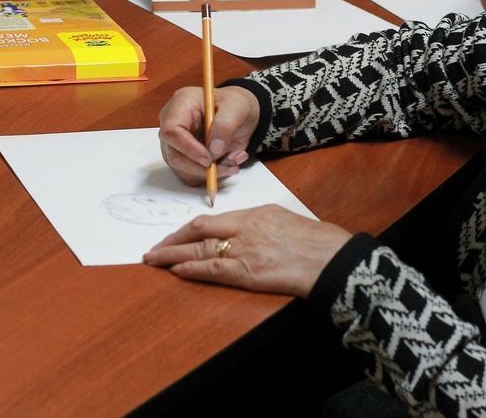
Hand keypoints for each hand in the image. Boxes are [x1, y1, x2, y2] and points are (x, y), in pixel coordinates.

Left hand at [144, 204, 351, 297]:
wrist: (331, 257)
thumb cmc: (316, 241)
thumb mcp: (285, 219)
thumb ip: (261, 224)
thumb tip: (243, 231)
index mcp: (255, 214)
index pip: (212, 219)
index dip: (188, 228)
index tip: (175, 235)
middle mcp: (245, 228)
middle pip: (199, 231)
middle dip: (173, 240)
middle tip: (154, 249)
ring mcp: (245, 249)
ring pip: (200, 250)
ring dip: (173, 255)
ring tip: (154, 259)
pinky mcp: (249, 271)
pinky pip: (213, 269)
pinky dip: (192, 269)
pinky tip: (176, 270)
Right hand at [159, 85, 260, 186]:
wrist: (240, 116)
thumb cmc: (235, 105)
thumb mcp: (238, 107)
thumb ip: (225, 125)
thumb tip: (214, 150)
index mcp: (181, 105)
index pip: (171, 131)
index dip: (188, 148)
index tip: (209, 159)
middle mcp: (174, 125)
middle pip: (174, 155)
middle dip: (202, 167)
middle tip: (229, 165)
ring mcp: (177, 144)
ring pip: (183, 170)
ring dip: (211, 172)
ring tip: (234, 159)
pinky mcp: (184, 158)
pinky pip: (193, 176)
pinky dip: (213, 175)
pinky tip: (227, 163)